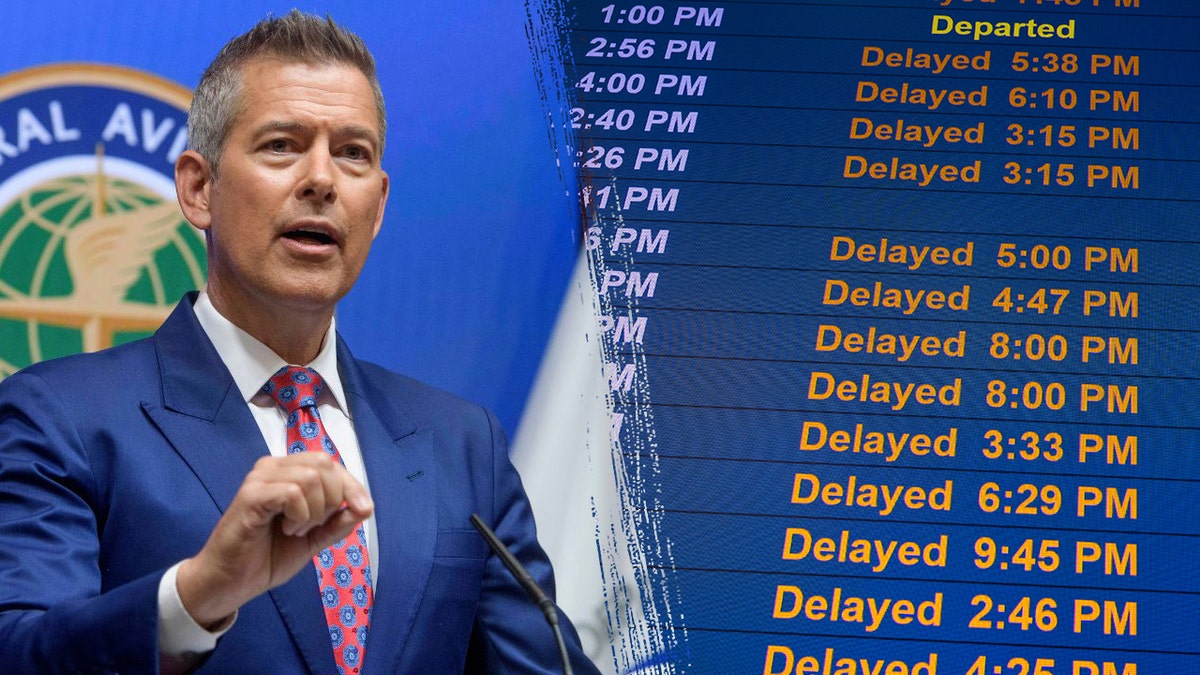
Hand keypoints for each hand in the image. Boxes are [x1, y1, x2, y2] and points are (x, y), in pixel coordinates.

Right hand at [175, 453, 372, 627]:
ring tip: (295, 530)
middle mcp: (273, 467)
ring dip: (314, 511)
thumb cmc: (266, 557)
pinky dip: (299, 515)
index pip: (330, 463)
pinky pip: (293, 492)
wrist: (231, 583)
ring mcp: (260, 479)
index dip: (353, 486)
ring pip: (311, 477)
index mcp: (288, 472)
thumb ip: (337, 523)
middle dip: (332, 499)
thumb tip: (365, 508)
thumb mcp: (313, 540)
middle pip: (324, 463)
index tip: (364, 510)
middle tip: (311, 526)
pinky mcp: (251, 495)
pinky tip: (286, 530)